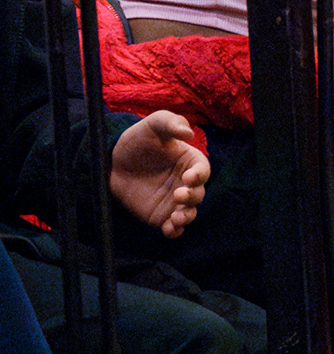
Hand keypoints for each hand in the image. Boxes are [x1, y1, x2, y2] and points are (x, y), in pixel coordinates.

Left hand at [110, 112, 209, 237]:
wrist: (112, 161)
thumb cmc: (137, 140)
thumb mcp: (153, 124)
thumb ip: (170, 122)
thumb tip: (188, 133)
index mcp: (189, 162)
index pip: (203, 170)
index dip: (200, 175)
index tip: (189, 177)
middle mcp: (185, 183)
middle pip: (198, 194)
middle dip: (192, 197)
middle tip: (178, 194)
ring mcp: (174, 201)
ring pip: (189, 213)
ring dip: (187, 216)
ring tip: (176, 217)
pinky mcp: (161, 215)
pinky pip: (173, 227)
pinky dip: (175, 231)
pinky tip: (169, 229)